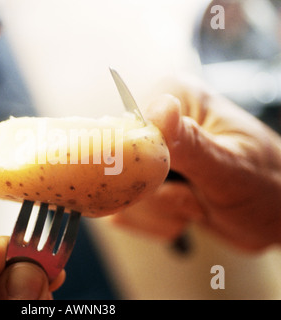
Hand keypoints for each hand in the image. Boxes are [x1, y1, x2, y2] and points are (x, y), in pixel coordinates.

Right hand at [112, 76, 280, 250]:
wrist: (270, 216)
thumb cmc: (266, 187)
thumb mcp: (232, 169)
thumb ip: (193, 144)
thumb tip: (158, 111)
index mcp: (176, 98)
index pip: (124, 129)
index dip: (140, 163)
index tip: (170, 181)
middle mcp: (155, 121)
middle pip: (116, 164)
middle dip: (155, 195)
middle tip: (194, 199)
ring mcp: (146, 153)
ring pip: (118, 191)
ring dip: (159, 213)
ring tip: (196, 206)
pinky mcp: (142, 180)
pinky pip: (125, 210)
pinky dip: (155, 223)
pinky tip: (184, 214)